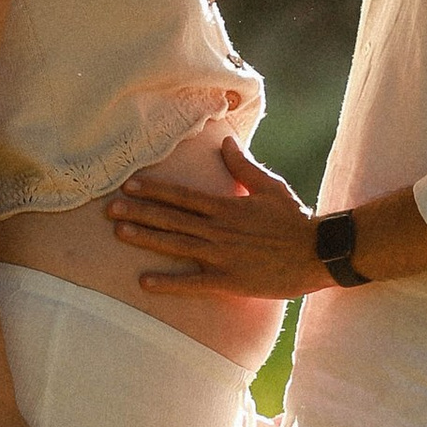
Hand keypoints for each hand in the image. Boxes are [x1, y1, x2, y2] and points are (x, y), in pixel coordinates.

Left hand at [107, 137, 319, 298]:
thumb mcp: (270, 188)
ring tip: (120, 233)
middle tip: (109, 209)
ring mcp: (222, 256)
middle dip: (138, 212)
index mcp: (226, 206)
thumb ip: (243, 168)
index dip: (153, 190)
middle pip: (171, 218)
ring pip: (176, 245)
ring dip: (146, 238)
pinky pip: (193, 283)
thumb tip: (225, 143)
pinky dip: (168, 283)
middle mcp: (218, 229)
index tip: (128, 184)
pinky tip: (144, 282)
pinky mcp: (229, 280)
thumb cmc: (295, 220)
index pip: (182, 196)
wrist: (318, 253)